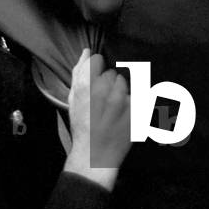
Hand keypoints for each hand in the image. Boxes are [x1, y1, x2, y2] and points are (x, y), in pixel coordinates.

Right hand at [64, 49, 130, 190]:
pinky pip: (136, 98)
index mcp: (86, 86)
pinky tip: (123, 117)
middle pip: (112, 74)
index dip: (97, 70)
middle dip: (109, 84)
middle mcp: (104, 90)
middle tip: (104, 102)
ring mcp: (122, 101)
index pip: (97, 61)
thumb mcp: (73, 100)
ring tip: (114, 110)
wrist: (94, 156)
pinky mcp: (136, 111)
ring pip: (124, 84)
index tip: (96, 82)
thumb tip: (87, 52)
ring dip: (121, 93)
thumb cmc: (82, 127)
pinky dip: (132, 105)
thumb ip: (79, 73)